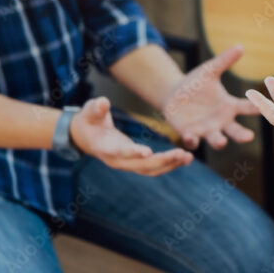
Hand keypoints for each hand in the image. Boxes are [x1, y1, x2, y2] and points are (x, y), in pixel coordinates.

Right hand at [71, 97, 192, 175]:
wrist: (85, 136)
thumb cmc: (89, 120)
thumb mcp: (89, 111)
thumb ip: (96, 108)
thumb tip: (103, 103)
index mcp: (104, 147)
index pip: (119, 152)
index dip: (132, 153)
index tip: (148, 152)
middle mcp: (116, 160)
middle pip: (141, 166)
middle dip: (162, 161)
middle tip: (181, 154)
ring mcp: (126, 164)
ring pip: (150, 170)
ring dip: (170, 165)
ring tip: (188, 157)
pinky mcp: (135, 163)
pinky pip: (154, 167)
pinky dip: (169, 164)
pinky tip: (185, 158)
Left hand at [161, 45, 257, 149]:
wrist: (173, 94)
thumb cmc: (196, 83)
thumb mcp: (209, 70)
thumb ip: (224, 61)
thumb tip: (240, 46)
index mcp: (229, 106)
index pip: (247, 108)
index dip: (257, 108)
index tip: (266, 107)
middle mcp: (221, 121)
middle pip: (235, 131)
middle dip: (242, 135)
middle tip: (249, 136)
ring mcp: (206, 130)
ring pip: (216, 140)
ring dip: (220, 142)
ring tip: (222, 142)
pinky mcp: (190, 134)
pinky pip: (193, 141)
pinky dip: (192, 140)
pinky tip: (191, 137)